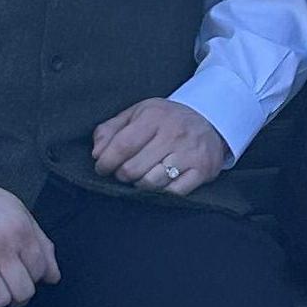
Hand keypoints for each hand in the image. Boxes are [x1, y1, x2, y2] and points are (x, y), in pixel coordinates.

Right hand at [0, 180, 59, 306]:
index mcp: (20, 228)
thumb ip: (40, 242)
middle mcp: (1, 244)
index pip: (40, 271)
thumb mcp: (17, 212)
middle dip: (18, 295)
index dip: (33, 278)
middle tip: (7, 287)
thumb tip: (54, 277)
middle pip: (23, 292)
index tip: (21, 274)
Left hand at [92, 98, 229, 197]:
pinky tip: (159, 184)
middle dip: (121, 175)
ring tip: (140, 176)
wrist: (210, 119)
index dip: (106, 161)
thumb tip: (97, 153)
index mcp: (154, 116)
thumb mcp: (138, 113)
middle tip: (122, 173)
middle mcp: (173, 133)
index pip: (122, 145)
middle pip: (133, 168)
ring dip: (140, 185)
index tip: (102, 167)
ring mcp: (189, 153)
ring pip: (151, 183)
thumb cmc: (166, 119)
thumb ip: (111, 129)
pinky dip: (161, 193)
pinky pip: (173, 192)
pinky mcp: (202, 170)